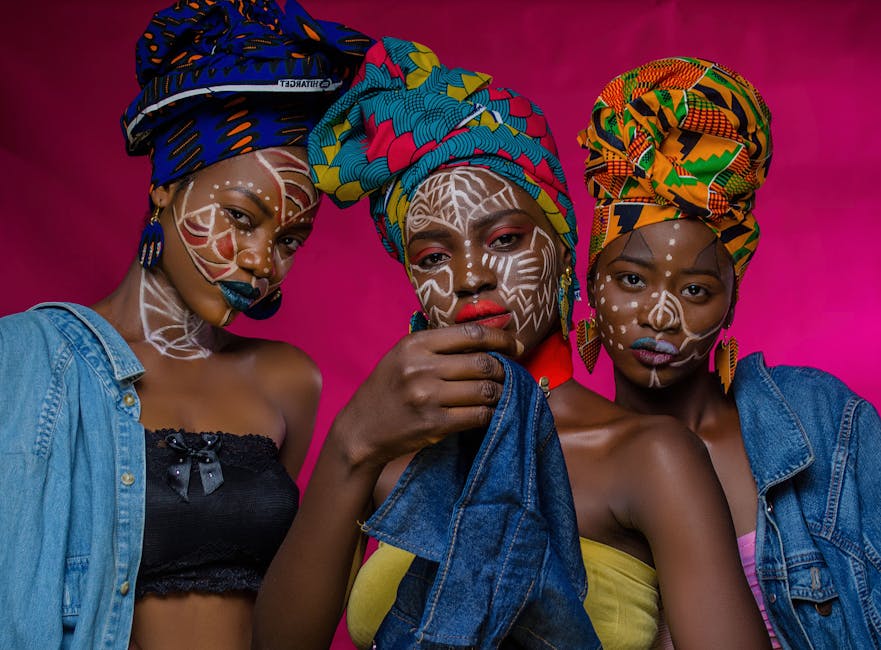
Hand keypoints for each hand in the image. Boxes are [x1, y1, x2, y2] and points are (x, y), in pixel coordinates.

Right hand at [331, 323, 520, 469]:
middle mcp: (421, 367)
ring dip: (501, 393)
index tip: (515, 346)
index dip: (501, 339)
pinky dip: (491, 414)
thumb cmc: (387, 389)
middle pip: (483, 363)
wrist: (361, 429)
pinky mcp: (434, 424)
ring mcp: (428, 397)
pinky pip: (478, 415)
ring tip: (501, 394)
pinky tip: (489, 413)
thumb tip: (487, 339)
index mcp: (415, 344)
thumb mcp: (403, 356)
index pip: (471, 334)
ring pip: (485, 390)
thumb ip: (438, 346)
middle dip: (504, 369)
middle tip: (510, 374)